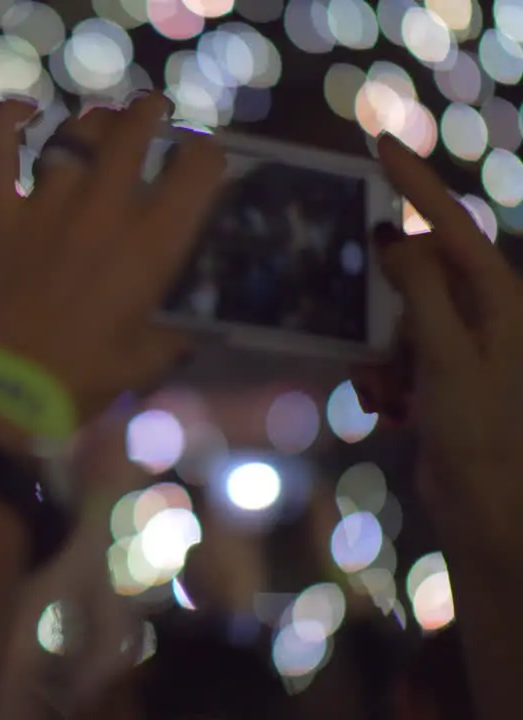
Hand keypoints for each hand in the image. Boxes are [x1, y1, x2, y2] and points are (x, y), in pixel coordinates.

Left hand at [0, 95, 225, 439]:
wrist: (2, 388)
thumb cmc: (80, 381)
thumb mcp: (143, 363)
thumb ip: (168, 342)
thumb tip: (182, 339)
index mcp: (152, 243)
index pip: (198, 167)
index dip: (206, 153)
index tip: (201, 158)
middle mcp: (105, 209)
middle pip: (135, 129)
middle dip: (150, 112)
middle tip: (153, 113)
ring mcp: (48, 204)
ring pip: (76, 131)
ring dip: (95, 121)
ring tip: (103, 122)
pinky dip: (9, 120)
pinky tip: (23, 110)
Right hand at [354, 134, 522, 564]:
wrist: (493, 508)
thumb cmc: (482, 434)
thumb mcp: (447, 358)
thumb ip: (421, 293)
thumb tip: (395, 240)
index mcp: (500, 298)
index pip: (451, 224)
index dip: (415, 183)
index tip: (378, 144)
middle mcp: (485, 314)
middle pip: (415, 276)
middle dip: (381, 307)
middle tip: (371, 345)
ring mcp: (464, 345)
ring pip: (398, 318)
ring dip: (379, 352)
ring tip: (385, 396)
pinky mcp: (444, 375)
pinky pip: (396, 353)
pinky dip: (383, 376)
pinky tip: (390, 409)